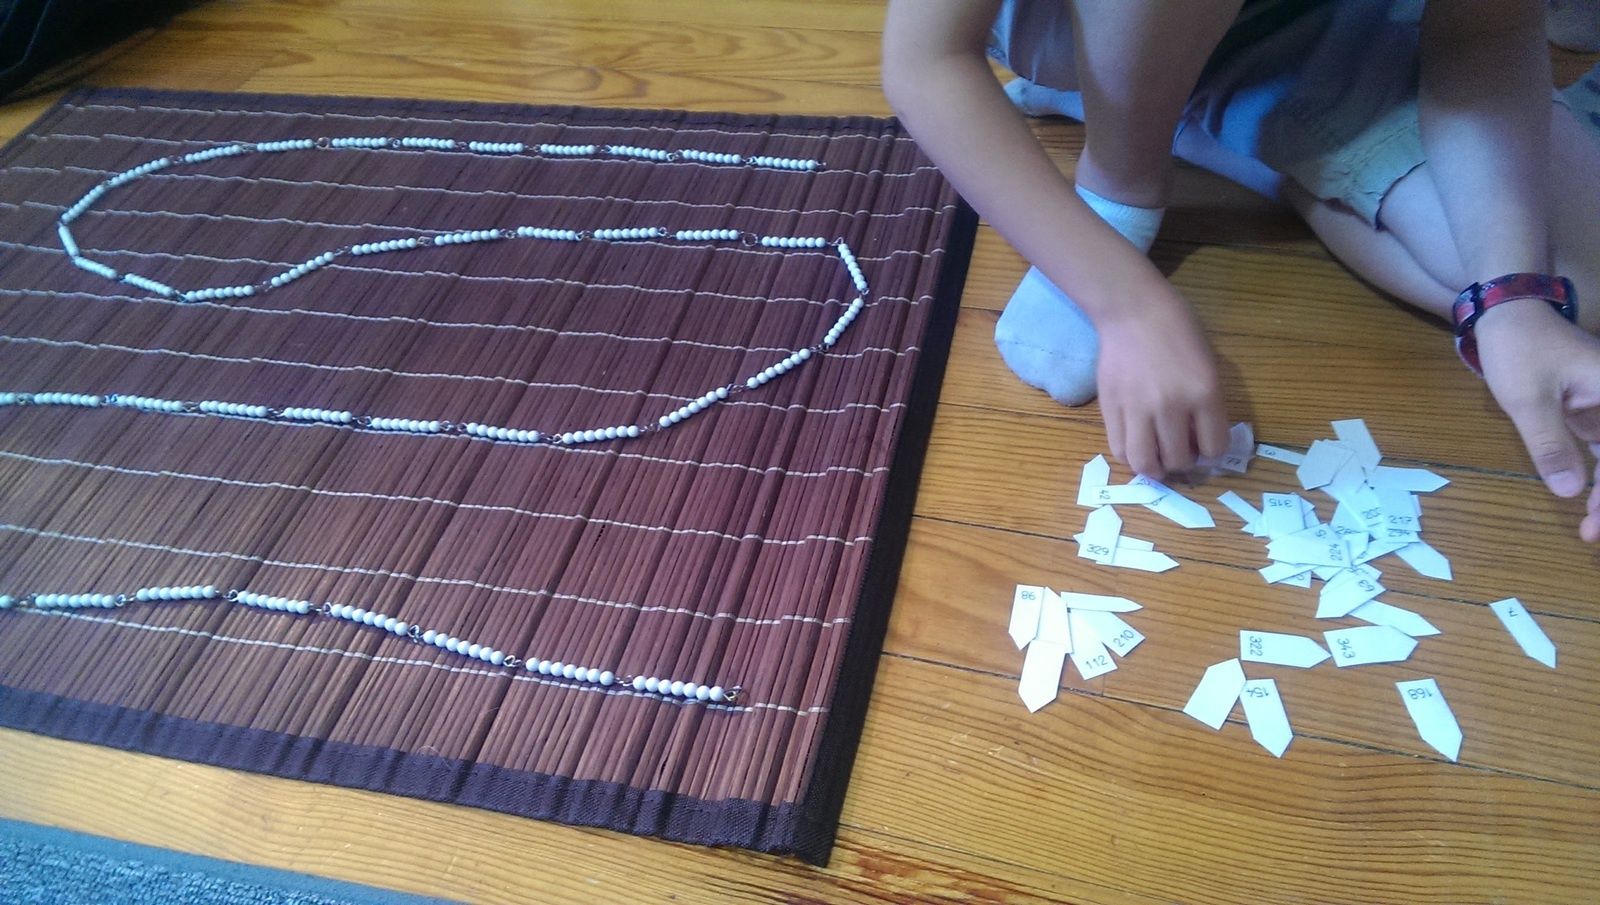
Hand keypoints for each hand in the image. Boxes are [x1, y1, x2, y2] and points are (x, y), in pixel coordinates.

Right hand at [1097, 300, 1229, 477]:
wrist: (1133, 311)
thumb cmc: (1178, 330)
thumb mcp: (1207, 365)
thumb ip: (1207, 404)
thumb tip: (1198, 440)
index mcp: (1204, 392)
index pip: (1213, 447)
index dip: (1211, 453)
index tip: (1205, 447)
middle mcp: (1170, 406)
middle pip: (1178, 460)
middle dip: (1183, 463)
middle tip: (1180, 452)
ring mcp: (1137, 409)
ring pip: (1144, 463)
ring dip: (1154, 468)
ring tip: (1157, 459)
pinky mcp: (1110, 408)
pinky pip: (1119, 448)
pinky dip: (1131, 455)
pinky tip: (1137, 445)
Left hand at [1476, 298, 1599, 542]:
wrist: (1509, 314)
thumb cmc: (1520, 348)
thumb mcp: (1528, 399)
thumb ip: (1549, 443)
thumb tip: (1568, 490)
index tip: (1596, 519)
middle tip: (1590, 532)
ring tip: (1590, 528)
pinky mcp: (1594, 414)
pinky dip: (1599, 478)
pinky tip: (1589, 503)